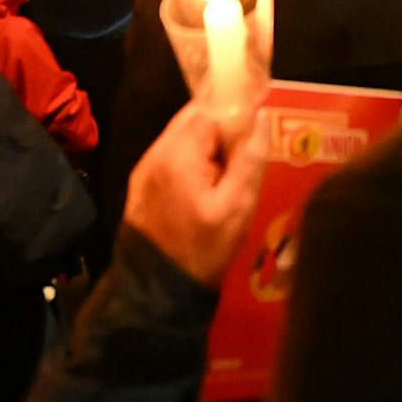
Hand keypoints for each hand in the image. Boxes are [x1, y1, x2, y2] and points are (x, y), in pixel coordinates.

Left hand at [125, 100, 268, 288]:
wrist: (157, 293)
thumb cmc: (203, 250)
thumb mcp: (238, 207)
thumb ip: (250, 158)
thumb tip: (260, 117)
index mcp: (178, 154)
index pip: (211, 108)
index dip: (237, 115)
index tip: (256, 132)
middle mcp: (156, 153)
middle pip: (195, 118)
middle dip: (223, 128)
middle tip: (245, 154)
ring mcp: (145, 168)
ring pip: (184, 135)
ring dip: (208, 144)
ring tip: (228, 173)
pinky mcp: (142, 184)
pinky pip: (173, 154)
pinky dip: (193, 158)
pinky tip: (208, 185)